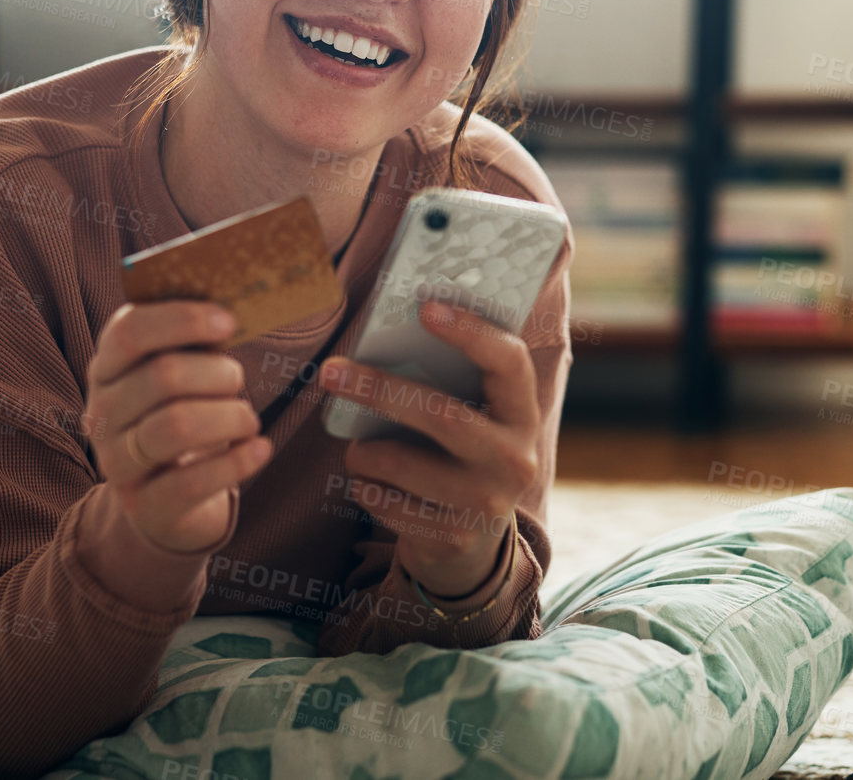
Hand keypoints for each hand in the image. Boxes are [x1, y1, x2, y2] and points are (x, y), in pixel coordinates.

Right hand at [82, 300, 273, 554]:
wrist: (164, 500)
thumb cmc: (180, 416)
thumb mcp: (177, 377)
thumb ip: (193, 343)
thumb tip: (233, 309)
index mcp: (106, 368)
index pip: (128, 331)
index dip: (182, 320)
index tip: (229, 321)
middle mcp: (101, 413)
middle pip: (162, 376)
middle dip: (218, 373)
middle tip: (238, 380)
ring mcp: (117, 462)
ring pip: (176, 426)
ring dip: (230, 416)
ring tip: (247, 419)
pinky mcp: (145, 505)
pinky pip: (192, 480)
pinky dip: (237, 461)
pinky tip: (260, 448)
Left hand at [323, 300, 540, 599]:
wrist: (469, 544)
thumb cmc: (457, 456)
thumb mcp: (471, 418)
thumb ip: (449, 382)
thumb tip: (385, 337)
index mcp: (522, 414)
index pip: (509, 361)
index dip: (471, 331)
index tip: (425, 307)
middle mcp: (514, 459)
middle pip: (441, 414)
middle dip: (379, 389)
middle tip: (331, 371)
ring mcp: (486, 503)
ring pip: (400, 462)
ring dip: (363, 449)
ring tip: (356, 447)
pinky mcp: (452, 537)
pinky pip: (383, 500)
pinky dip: (364, 485)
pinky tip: (371, 483)